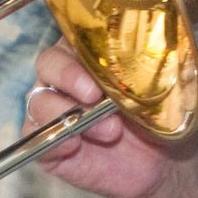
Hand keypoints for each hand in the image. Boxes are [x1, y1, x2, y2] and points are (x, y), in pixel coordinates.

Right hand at [26, 40, 195, 197]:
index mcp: (91, 53)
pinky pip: (35, 136)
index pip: (72, 36)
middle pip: (48, 63)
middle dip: (69, 77)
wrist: (163, 162)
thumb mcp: (162, 86)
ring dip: (70, 114)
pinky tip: (77, 146)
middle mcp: (66, 76)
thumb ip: (148, 68)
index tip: (103, 66)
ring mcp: (54, 109)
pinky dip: (54, 140)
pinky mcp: (48, 141)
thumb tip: (147, 50)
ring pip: (39, 99)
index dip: (81, 47)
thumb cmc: (160, 116)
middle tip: (95, 96)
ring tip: (108, 131)